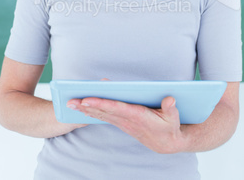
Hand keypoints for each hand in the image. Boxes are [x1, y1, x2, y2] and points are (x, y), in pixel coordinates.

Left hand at [67, 90, 186, 153]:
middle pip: (103, 112)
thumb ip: (170, 107)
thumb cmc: (170, 127)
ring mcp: (123, 123)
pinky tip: (84, 108)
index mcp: (137, 116)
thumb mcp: (173, 117)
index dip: (100, 103)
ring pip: (101, 115)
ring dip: (86, 110)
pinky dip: (93, 112)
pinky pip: (104, 117)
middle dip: (86, 107)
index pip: (115, 108)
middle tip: (70, 101)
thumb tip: (170, 98)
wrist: (167, 144)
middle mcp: (126, 120)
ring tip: (71, 104)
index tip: (86, 100)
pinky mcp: (122, 123)